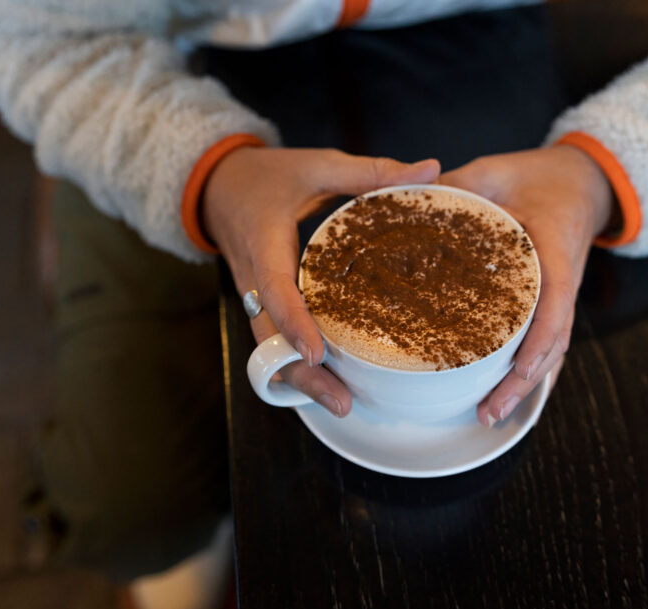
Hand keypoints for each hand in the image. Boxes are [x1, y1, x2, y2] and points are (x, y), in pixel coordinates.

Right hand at [202, 147, 440, 416]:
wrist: (217, 187)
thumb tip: (430, 170)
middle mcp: (253, 278)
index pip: (274, 288)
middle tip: (342, 402)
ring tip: (342, 404)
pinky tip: (328, 386)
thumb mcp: (318, 165)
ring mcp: (253, 298)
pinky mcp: (260, 307)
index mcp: (265, 241)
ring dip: (299, 381)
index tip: (318, 354)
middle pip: (268, 338)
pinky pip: (273, 344)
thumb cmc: (268, 176)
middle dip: (300, 374)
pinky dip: (295, 368)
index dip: (295, 322)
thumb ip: (371, 171)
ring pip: (268, 350)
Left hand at [439, 145, 612, 425]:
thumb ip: (458, 184)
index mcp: (555, 250)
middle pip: (552, 344)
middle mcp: (562, 281)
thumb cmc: (538, 176)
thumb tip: (408, 202)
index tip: (519, 371)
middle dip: (523, 383)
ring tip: (488, 414)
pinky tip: (501, 393)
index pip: (554, 305)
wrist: (579, 180)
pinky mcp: (548, 302)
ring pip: (549, 350)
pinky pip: (542, 340)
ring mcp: (558, 296)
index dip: (538, 343)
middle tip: (487, 413)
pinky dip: (525, 369)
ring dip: (523, 385)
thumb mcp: (495, 171)